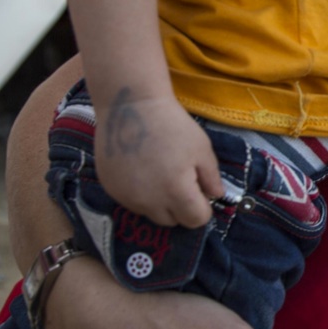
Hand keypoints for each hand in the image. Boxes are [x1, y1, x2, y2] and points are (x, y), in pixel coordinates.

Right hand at [94, 92, 221, 226]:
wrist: (130, 107)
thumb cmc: (172, 125)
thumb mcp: (201, 148)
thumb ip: (211, 178)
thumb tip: (216, 196)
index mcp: (176, 192)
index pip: (196, 220)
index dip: (203, 207)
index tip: (200, 190)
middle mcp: (149, 202)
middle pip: (172, 221)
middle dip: (181, 207)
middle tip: (181, 180)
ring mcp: (127, 197)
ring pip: (151, 213)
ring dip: (159, 202)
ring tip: (160, 172)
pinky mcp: (111, 189)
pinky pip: (132, 202)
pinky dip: (140, 194)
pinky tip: (142, 170)